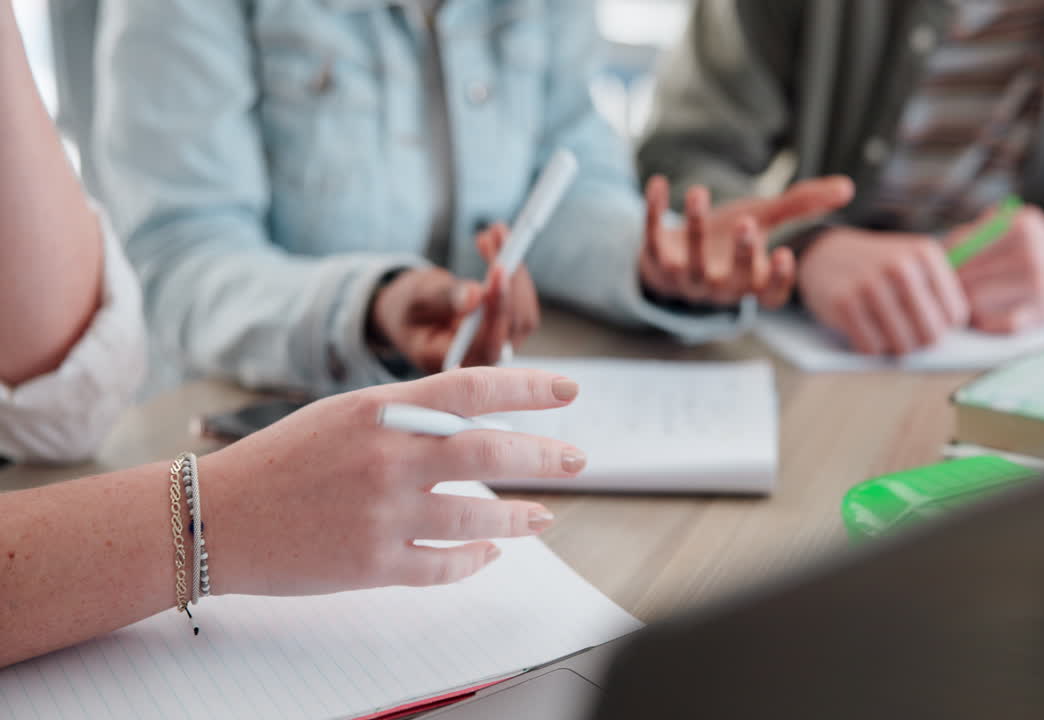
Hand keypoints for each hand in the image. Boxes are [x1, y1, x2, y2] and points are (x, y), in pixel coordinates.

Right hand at [202, 367, 586, 595]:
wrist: (216, 517)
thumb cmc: (282, 460)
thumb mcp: (347, 414)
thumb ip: (410, 415)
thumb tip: (476, 422)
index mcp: (380, 410)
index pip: (473, 387)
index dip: (529, 388)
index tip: (569, 392)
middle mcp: (388, 458)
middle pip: (492, 453)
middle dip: (546, 457)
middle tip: (577, 460)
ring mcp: (382, 514)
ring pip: (479, 518)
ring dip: (521, 517)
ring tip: (544, 515)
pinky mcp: (371, 564)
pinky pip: (444, 566)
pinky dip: (475, 561)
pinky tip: (491, 554)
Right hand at [370, 225, 539, 371]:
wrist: (410, 314)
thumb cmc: (406, 311)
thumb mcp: (414, 302)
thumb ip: (442, 300)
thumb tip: (474, 295)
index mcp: (455, 363)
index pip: (488, 344)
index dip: (498, 309)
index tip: (497, 271)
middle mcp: (483, 359)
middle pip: (515, 325)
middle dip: (510, 278)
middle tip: (497, 236)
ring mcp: (499, 343)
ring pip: (523, 311)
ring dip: (514, 269)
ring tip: (494, 232)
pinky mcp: (507, 326)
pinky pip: (520, 301)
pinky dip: (512, 270)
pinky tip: (496, 242)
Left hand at [640, 175, 853, 308]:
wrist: (671, 253)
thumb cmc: (725, 239)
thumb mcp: (764, 218)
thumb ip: (802, 205)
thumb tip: (847, 187)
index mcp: (750, 283)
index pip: (770, 297)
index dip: (777, 282)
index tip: (786, 255)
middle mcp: (719, 287)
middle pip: (732, 282)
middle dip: (740, 254)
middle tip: (748, 224)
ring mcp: (683, 277)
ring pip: (689, 262)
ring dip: (693, 228)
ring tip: (698, 191)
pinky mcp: (653, 259)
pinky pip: (650, 239)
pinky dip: (652, 212)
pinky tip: (657, 184)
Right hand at [797, 227, 968, 354]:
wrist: (826, 254)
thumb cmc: (878, 267)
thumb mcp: (913, 261)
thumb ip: (939, 289)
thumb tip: (955, 334)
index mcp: (925, 253)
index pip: (956, 315)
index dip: (942, 326)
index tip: (926, 321)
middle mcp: (900, 265)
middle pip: (932, 334)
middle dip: (920, 342)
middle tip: (907, 335)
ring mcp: (870, 284)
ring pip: (903, 346)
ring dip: (896, 348)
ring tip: (886, 333)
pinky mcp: (844, 303)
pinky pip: (871, 348)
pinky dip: (870, 348)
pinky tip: (865, 331)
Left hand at [946, 205, 1043, 333]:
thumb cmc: (1025, 243)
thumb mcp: (1003, 222)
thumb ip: (969, 235)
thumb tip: (938, 260)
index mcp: (1020, 228)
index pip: (963, 252)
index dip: (945, 264)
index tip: (939, 271)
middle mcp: (1033, 257)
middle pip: (967, 281)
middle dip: (952, 287)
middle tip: (945, 291)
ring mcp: (1040, 289)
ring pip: (977, 305)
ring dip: (965, 306)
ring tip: (966, 300)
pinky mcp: (1042, 315)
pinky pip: (997, 326)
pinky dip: (985, 323)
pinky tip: (983, 314)